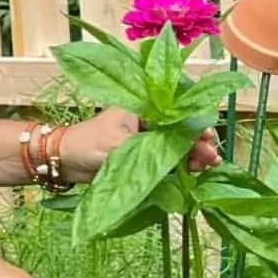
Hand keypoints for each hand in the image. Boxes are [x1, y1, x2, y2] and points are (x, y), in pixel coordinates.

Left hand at [61, 109, 219, 181]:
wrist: (64, 161)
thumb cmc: (87, 143)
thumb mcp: (120, 144)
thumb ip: (149, 150)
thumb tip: (179, 156)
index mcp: (142, 106)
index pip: (177, 112)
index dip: (195, 125)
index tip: (208, 137)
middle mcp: (148, 120)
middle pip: (181, 129)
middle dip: (198, 142)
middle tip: (212, 157)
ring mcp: (146, 139)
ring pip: (177, 145)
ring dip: (193, 155)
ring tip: (208, 165)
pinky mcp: (143, 158)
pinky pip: (168, 160)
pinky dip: (182, 166)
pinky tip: (195, 172)